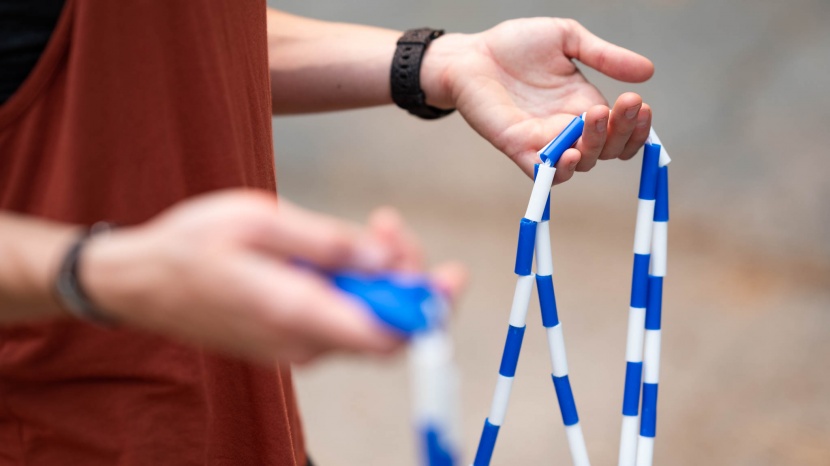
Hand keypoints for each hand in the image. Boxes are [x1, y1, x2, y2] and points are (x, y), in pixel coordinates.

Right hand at [80, 190, 465, 363]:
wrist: (140, 282)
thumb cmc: (191, 245)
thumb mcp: (260, 221)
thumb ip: (327, 243)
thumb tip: (384, 259)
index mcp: (295, 313)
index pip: (385, 337)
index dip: (426, 312)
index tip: (447, 277)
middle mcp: (301, 343)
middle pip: (384, 328)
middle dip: (406, 277)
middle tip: (391, 225)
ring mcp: (294, 347)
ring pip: (365, 323)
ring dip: (382, 278)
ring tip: (375, 227)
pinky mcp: (289, 340)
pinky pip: (341, 321)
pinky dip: (357, 288)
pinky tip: (346, 252)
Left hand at [423, 18, 654, 182]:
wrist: (472, 52)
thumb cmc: (516, 45)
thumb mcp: (568, 40)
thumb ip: (604, 55)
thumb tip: (648, 70)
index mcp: (584, 106)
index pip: (620, 131)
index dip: (636, 126)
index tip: (641, 103)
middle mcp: (568, 129)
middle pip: (607, 150)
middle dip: (623, 131)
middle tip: (626, 104)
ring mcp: (544, 141)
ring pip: (581, 162)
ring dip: (595, 145)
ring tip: (596, 116)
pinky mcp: (518, 147)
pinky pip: (543, 173)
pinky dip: (558, 171)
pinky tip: (568, 154)